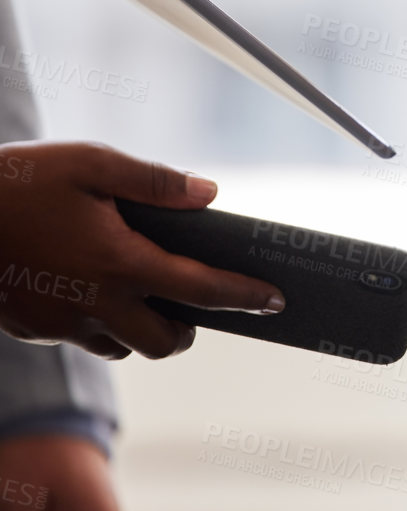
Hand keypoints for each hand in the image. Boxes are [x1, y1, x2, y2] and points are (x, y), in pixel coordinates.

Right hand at [0, 141, 284, 357]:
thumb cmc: (14, 184)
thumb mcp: (90, 163)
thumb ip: (155, 182)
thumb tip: (208, 195)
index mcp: (120, 263)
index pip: (204, 290)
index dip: (247, 296)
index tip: (276, 300)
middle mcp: (96, 304)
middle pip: (167, 343)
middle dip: (191, 328)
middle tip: (196, 302)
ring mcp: (61, 323)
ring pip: (123, 347)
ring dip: (143, 329)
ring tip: (143, 291)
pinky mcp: (32, 329)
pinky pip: (81, 338)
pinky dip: (99, 323)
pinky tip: (91, 288)